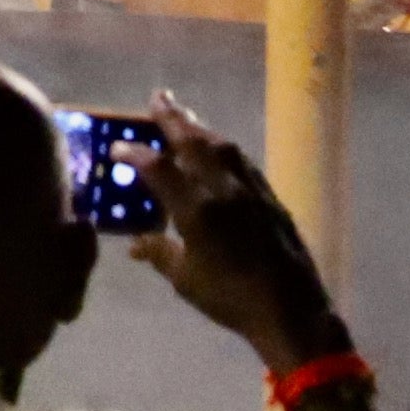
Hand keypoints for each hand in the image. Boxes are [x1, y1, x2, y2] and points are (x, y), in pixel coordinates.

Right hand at [129, 94, 347, 376]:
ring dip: (202, 129)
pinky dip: (226, 149)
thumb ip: (159, 253)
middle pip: (194, 143)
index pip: (158, 169)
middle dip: (173, 118)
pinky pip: (244, 163)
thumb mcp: (185, 280)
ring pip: (223, 147)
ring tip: (187, 118)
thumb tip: (135, 244)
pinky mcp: (272, 200)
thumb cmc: (231, 299)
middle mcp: (224, 191)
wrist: (291, 312)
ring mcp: (252, 192)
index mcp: (197, 211)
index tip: (117, 147)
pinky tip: (221, 149)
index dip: (134, 154)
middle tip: (157, 97)